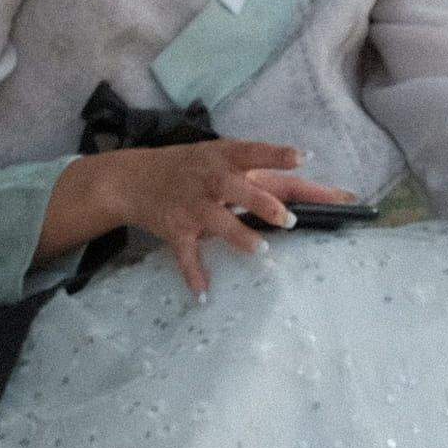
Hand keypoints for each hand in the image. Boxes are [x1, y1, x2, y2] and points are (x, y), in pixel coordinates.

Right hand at [45, 136, 344, 295]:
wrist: (133, 178)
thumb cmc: (192, 168)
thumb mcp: (220, 158)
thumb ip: (260, 175)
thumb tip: (313, 193)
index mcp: (224, 157)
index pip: (255, 153)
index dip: (278, 155)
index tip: (304, 157)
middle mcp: (209, 179)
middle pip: (238, 189)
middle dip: (264, 204)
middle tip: (290, 221)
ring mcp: (191, 205)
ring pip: (217, 221)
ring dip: (239, 236)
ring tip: (261, 250)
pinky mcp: (175, 229)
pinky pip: (186, 255)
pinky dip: (193, 274)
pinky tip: (204, 294)